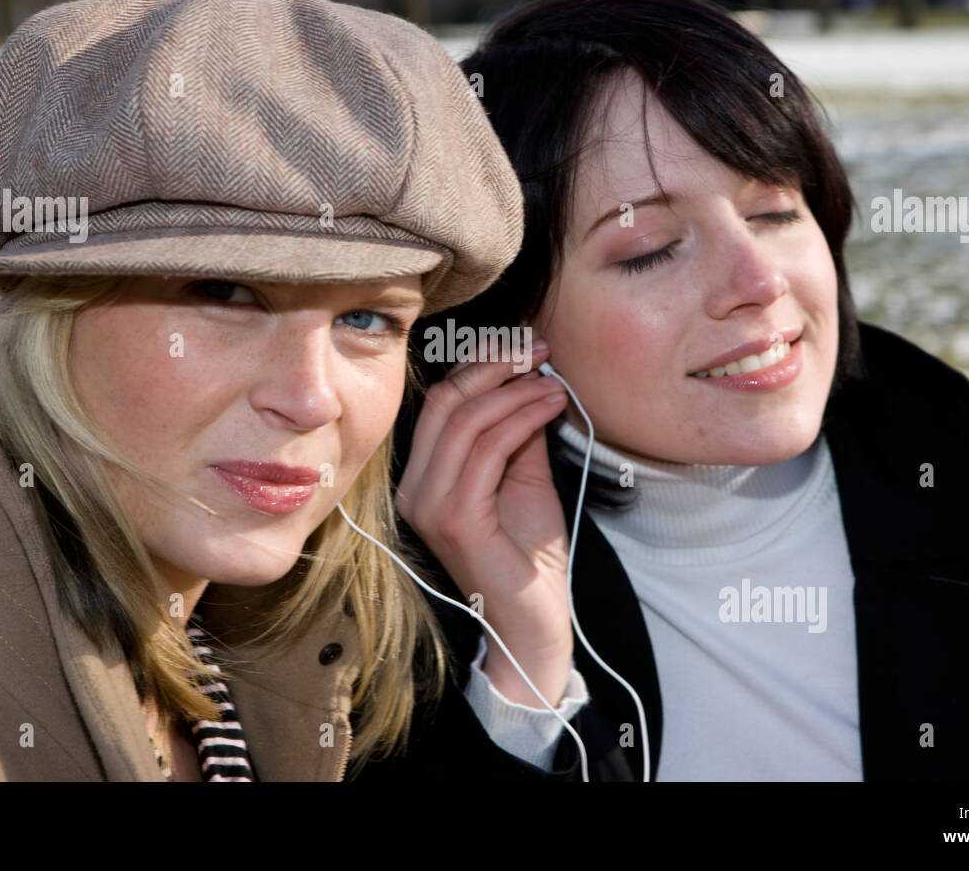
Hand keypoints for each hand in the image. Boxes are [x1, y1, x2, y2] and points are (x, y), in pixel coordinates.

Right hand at [395, 339, 573, 707]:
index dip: (481, 365)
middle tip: (539, 350)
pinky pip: (488, 450)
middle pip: (446, 402)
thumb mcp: (523, 477)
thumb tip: (528, 377)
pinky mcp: (454, 520)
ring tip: (552, 380)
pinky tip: (551, 405)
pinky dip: (522, 417)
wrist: (534, 622)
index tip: (524, 346)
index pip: (441, 403)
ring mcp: (430, 506)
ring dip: (515, 390)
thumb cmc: (529, 557)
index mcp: (424, 479)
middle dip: (495, 366)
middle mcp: (416, 490)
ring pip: (466, 421)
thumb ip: (516, 431)